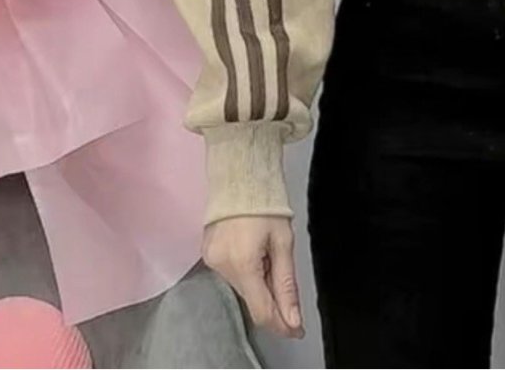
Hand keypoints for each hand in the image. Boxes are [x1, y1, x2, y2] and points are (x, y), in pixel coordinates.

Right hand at [202, 215, 304, 339]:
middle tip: (286, 280)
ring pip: (242, 287)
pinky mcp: (207, 255)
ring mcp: (211, 261)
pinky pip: (232, 274)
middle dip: (272, 298)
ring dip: (260, 282)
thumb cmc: (266, 203)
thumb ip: (286, 284)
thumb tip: (293, 318)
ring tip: (269, 253)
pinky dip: (247, 271)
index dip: (282, 323)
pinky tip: (255, 252)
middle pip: (252, 298)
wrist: (240, 175)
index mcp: (242, 263)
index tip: (297, 328)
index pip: (262, 310)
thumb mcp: (284, 242)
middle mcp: (221, 266)